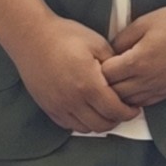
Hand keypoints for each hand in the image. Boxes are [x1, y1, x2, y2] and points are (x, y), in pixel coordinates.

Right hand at [14, 17, 140, 134]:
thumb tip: (126, 80)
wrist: (31, 36)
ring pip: (86, 128)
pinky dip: (81, 123)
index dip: (129, 112)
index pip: (115, 111)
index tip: (134, 108)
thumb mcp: (97, 44)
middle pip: (102, 125)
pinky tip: (87, 111)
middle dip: (117, 120)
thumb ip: (115, 65)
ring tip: (105, 111)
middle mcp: (73, 100)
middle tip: (122, 110)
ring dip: (99, 123)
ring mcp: (58, 106)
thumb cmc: (64, 36)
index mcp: (89, 85)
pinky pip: (68, 125)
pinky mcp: (47, 107)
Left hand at [102, 3, 165, 108]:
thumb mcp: (142, 23)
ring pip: (128, 102)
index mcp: (139, 61)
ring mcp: (161, 88)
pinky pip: (145, 103)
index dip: (97, 68)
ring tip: (114, 82)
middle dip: (104, 84)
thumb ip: (121, 39)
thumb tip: (108, 54)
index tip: (96, 61)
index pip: (106, 75)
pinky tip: (132, 87)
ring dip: (119, 94)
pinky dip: (134, 98)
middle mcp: (149, 79)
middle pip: (114, 93)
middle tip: (100, 73)